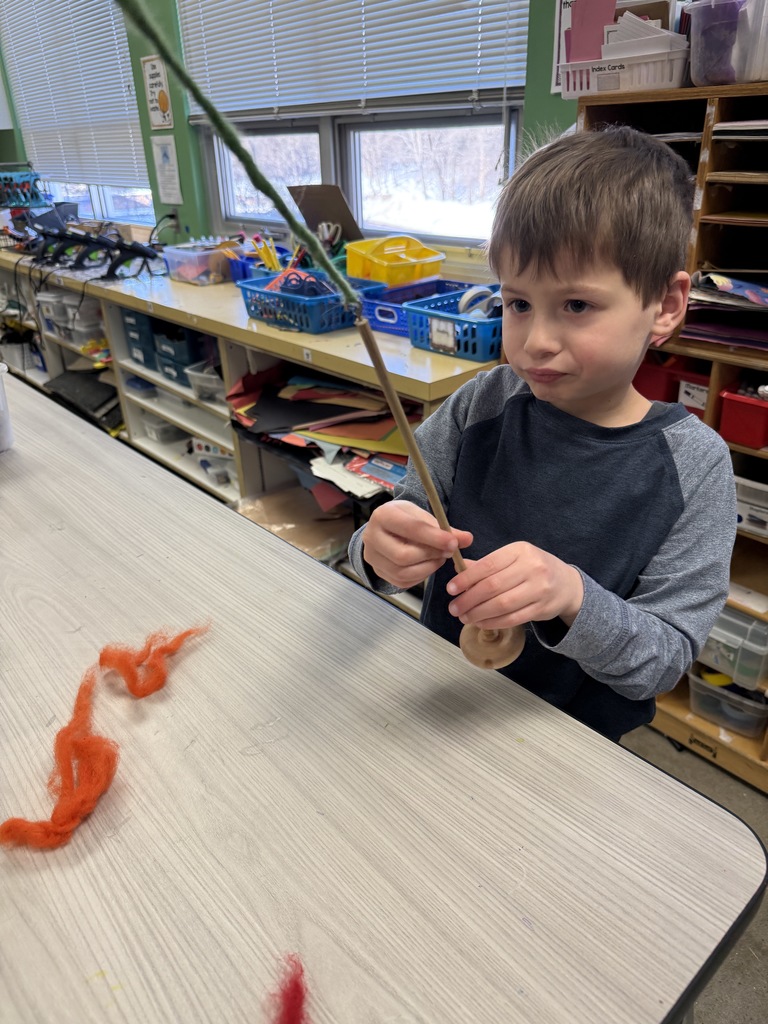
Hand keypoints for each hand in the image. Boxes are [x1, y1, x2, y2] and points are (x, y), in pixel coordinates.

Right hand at [362, 500, 472, 589]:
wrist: (386, 529)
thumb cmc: (406, 520)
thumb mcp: (423, 516)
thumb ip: (445, 528)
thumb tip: (468, 539)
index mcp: (383, 516)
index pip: (409, 529)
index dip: (433, 537)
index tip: (453, 543)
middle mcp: (371, 537)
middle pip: (404, 555)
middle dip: (431, 555)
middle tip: (448, 552)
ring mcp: (372, 557)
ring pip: (403, 572)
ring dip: (428, 567)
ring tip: (439, 557)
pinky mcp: (378, 572)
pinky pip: (402, 582)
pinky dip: (420, 576)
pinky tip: (428, 565)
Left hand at [445, 541, 583, 629]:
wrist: (567, 584)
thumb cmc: (534, 569)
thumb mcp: (513, 558)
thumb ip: (487, 564)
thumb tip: (459, 568)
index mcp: (520, 550)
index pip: (488, 564)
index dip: (467, 578)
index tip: (451, 588)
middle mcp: (532, 568)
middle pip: (493, 586)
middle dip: (469, 599)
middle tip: (454, 608)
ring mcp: (539, 589)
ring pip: (502, 604)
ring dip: (479, 613)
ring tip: (464, 617)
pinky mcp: (542, 608)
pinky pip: (513, 618)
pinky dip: (494, 622)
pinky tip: (481, 623)